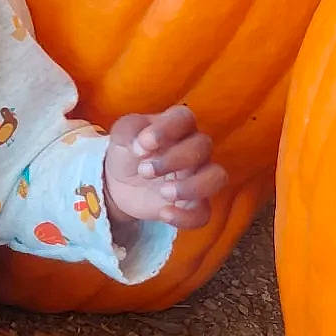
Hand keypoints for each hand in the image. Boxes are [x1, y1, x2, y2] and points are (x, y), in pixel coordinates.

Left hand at [103, 106, 226, 229]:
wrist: (118, 183)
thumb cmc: (127, 151)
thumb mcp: (121, 135)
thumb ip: (129, 131)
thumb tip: (143, 143)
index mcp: (176, 125)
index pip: (184, 118)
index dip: (167, 129)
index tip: (144, 144)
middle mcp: (194, 148)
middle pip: (203, 146)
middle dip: (175, 159)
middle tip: (145, 170)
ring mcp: (197, 176)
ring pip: (216, 177)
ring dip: (193, 186)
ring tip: (164, 192)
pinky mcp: (193, 204)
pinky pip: (204, 213)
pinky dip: (187, 217)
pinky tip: (164, 213)